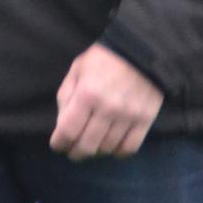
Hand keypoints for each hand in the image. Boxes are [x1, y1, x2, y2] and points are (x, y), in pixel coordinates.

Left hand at [50, 43, 162, 159]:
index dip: (59, 143)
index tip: (58, 145)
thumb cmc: (104, 59)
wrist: (142, 49)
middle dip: (75, 153)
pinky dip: (118, 152)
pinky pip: (129, 147)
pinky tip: (112, 145)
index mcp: (87, 93)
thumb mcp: (77, 70)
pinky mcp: (145, 119)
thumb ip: (66, 98)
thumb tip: (62, 126)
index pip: (68, 131)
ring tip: (92, 146)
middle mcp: (108, 108)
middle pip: (87, 146)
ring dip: (96, 152)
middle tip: (72, 151)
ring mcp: (128, 115)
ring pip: (107, 149)